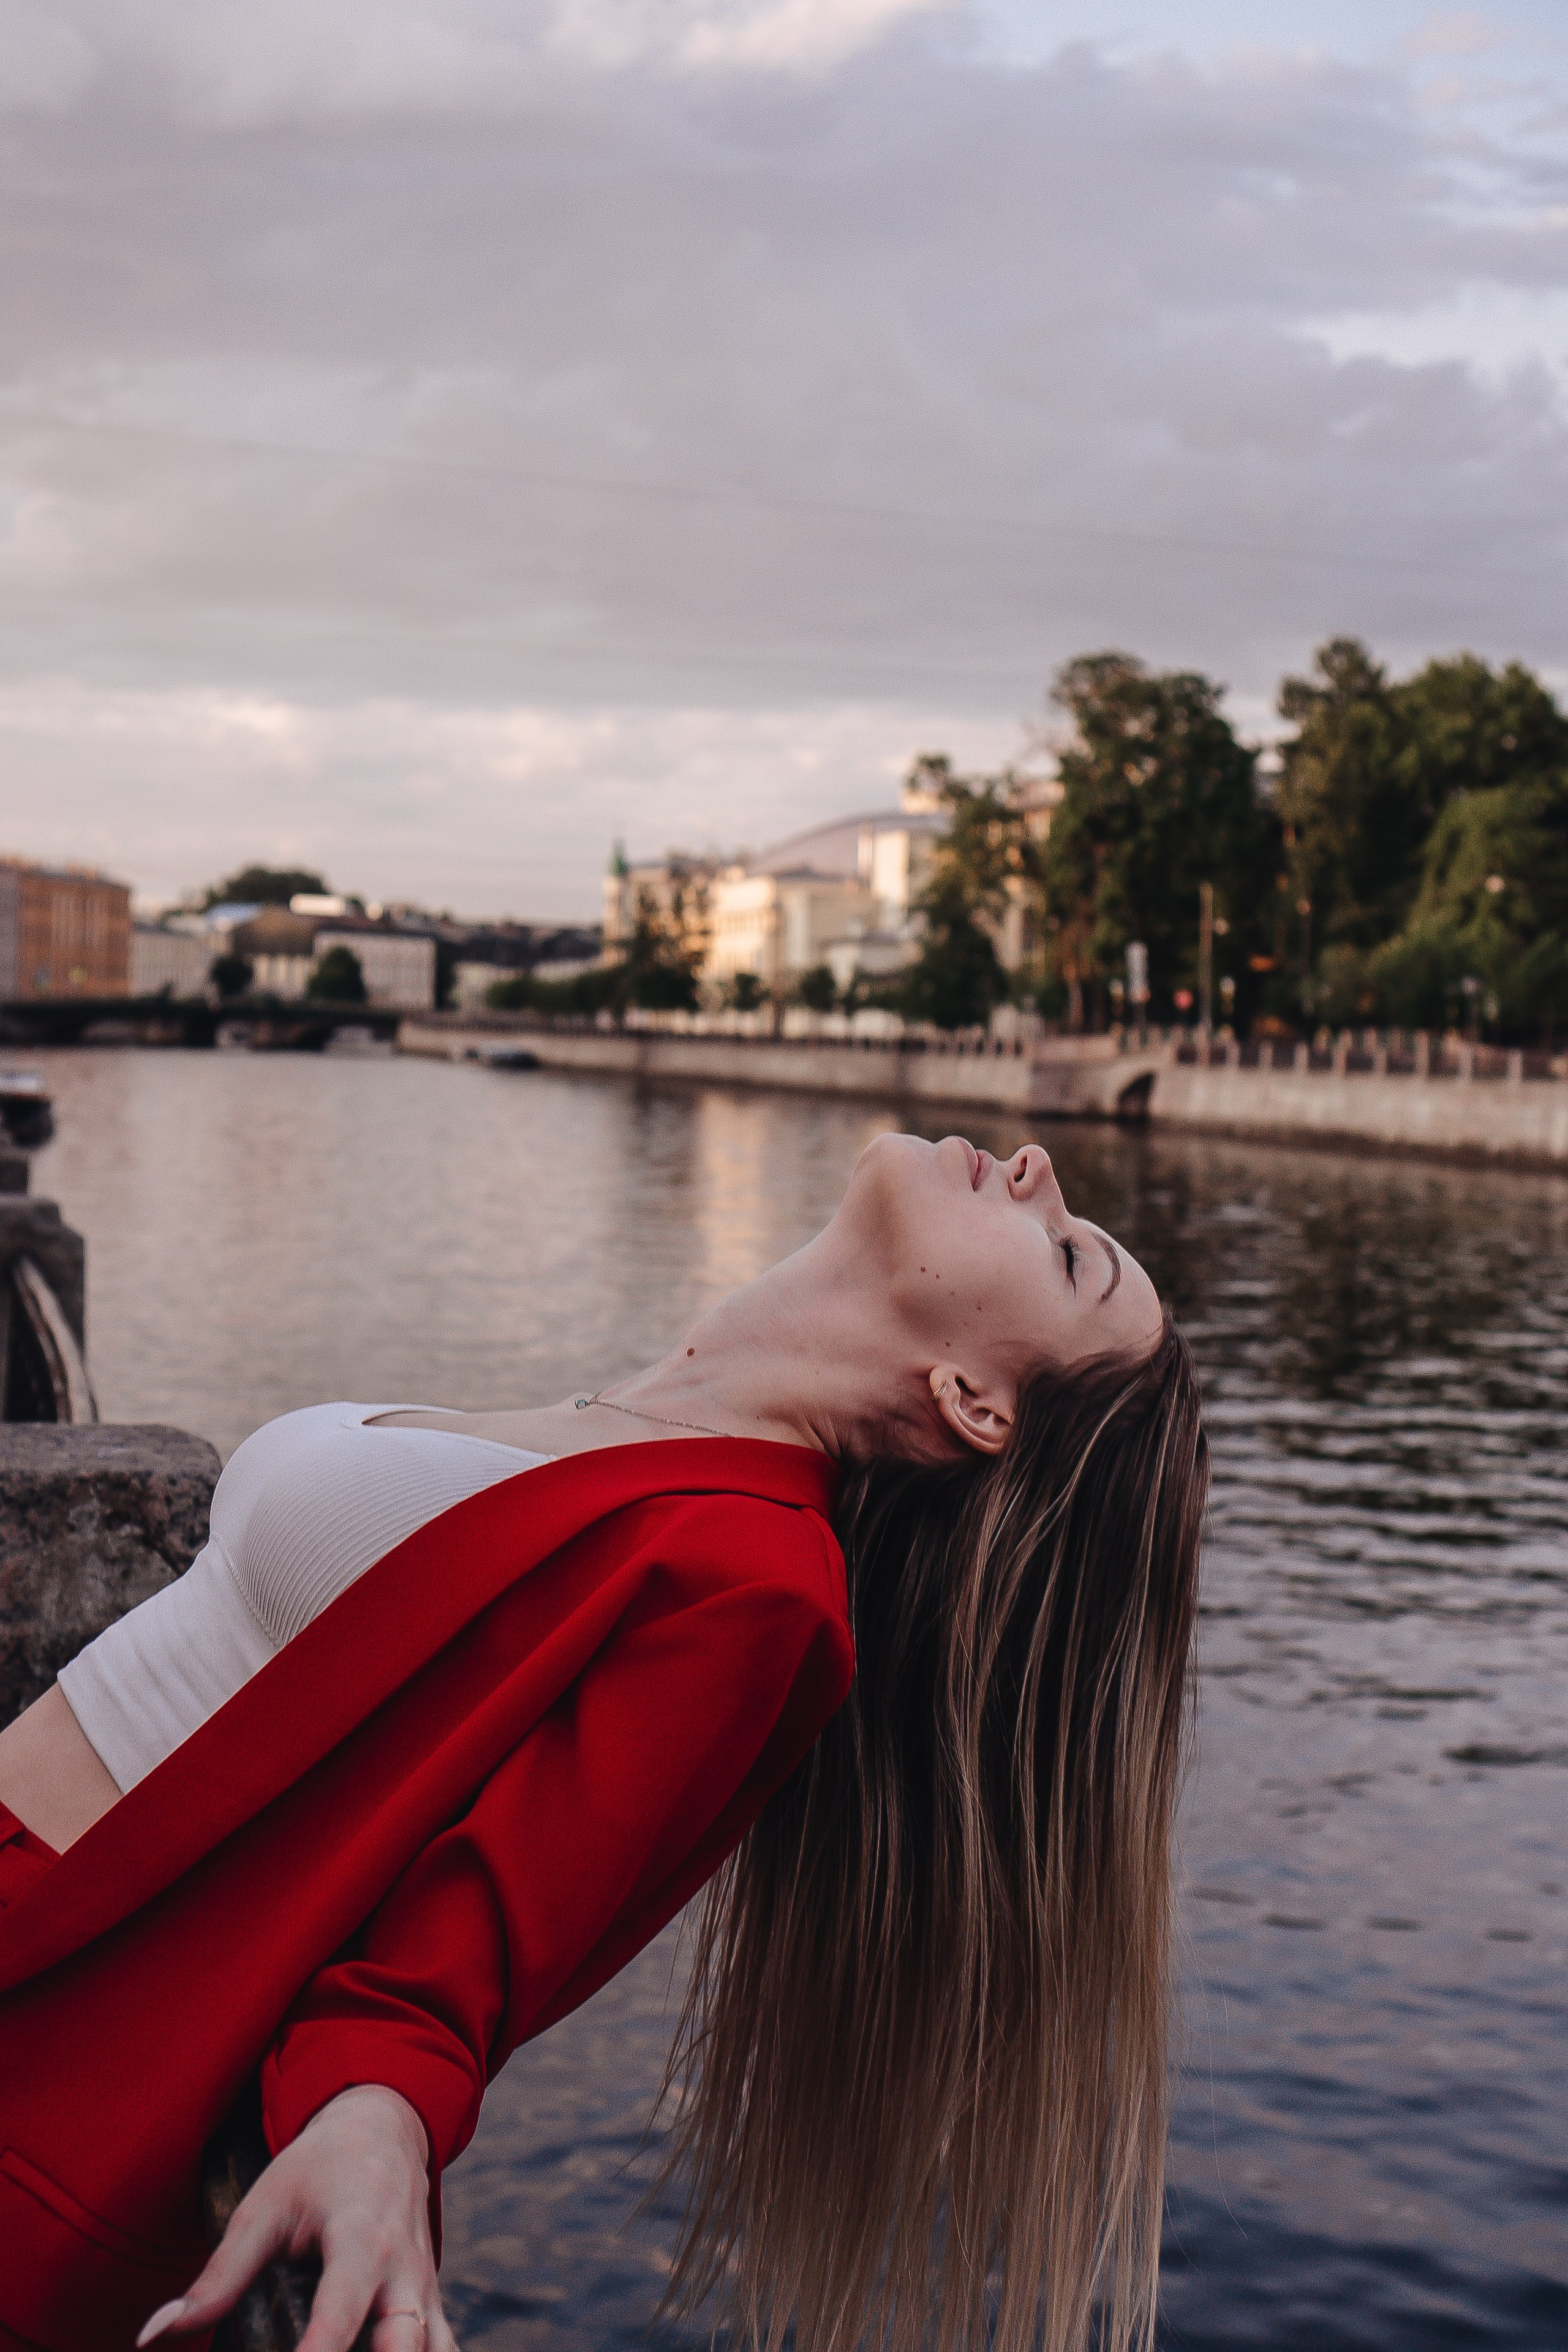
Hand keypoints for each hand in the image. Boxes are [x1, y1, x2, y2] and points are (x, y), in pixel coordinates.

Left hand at [137, 2084, 455, 2351]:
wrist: (383, 2128)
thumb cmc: (317, 2169)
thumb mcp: (263, 2209)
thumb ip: (217, 2278)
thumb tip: (151, 2337)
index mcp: (362, 2239)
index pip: (341, 2313)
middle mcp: (405, 2271)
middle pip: (404, 2343)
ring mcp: (426, 2290)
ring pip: (438, 2351)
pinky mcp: (433, 2304)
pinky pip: (444, 2349)